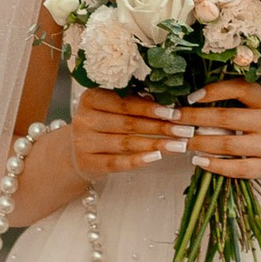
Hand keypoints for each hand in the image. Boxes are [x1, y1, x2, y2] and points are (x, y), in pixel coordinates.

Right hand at [69, 84, 190, 178]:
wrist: (76, 151)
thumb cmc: (101, 124)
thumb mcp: (111, 109)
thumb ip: (132, 102)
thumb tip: (163, 102)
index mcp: (90, 98)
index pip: (125, 103)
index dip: (150, 108)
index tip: (174, 112)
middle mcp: (84, 119)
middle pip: (128, 123)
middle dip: (160, 127)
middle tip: (184, 130)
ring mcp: (84, 142)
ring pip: (126, 143)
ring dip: (156, 144)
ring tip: (179, 146)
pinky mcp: (88, 163)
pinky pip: (117, 162)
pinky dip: (138, 160)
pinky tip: (156, 157)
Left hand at [175, 76, 260, 183]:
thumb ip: (241, 97)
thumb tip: (199, 96)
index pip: (237, 89)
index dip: (211, 92)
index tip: (189, 97)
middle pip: (225, 119)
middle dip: (194, 119)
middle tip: (173, 120)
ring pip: (227, 145)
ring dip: (199, 143)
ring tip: (181, 141)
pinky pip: (237, 168)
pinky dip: (215, 166)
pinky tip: (199, 161)